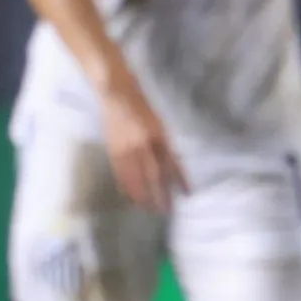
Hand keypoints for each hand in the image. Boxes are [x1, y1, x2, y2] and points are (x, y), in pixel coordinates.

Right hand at [102, 74, 187, 214]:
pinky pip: (120, 171)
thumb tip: (170, 165)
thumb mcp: (158, 121)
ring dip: (142, 194)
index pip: (171, 163)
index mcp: (158, 134)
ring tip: (147, 208)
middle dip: (160, 193)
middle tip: (165, 210)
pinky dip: (126, 185)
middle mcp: (143, 143)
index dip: (179, 179)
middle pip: (154, 174)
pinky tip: (130, 195)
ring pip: (136, 176)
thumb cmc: (140, 102)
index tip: (187, 194)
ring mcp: (126, 146)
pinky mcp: (113, 148)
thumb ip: (163, 142)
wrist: (115, 90)